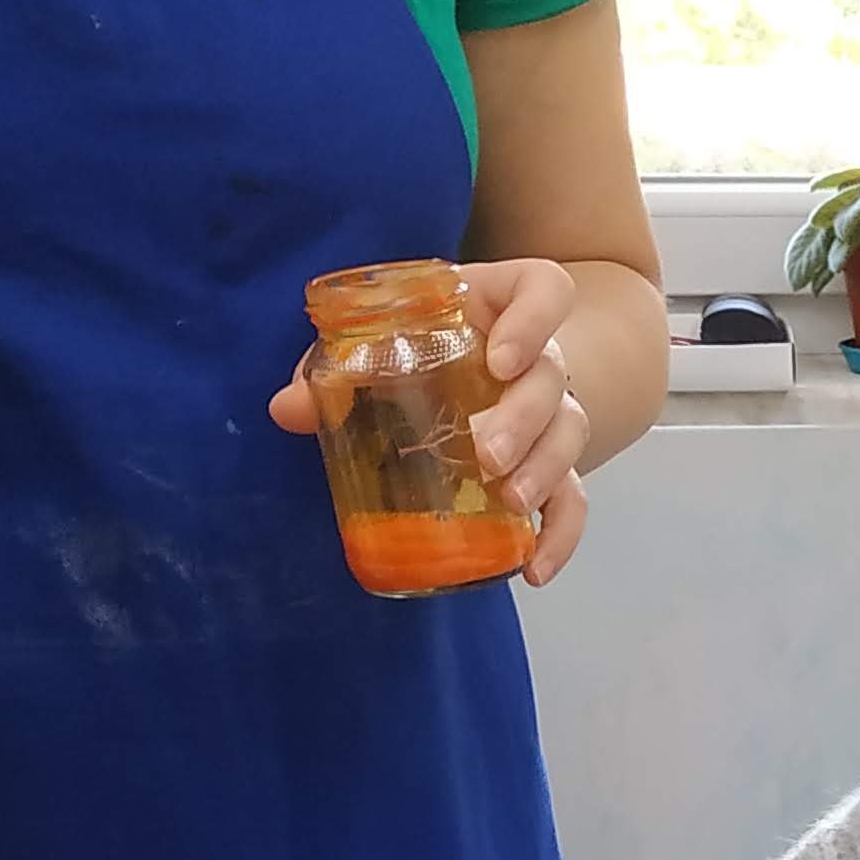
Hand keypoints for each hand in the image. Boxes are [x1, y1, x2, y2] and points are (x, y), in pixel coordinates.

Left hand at [268, 255, 594, 586]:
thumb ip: (330, 371)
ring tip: (509, 501)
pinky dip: (560, 535)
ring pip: (570, 432)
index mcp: (494, 306)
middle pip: (552, 376)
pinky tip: (534, 569)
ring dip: (545, 471)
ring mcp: (548, 411)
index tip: (500, 360)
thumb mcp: (370, 348)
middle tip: (485, 455)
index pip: (544, 290)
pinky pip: (573, 498)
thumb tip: (286, 409)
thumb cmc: (407, 349)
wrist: (456, 374)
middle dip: (525, 419)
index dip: (533, 320)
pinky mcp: (551, 464)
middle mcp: (532, 356)